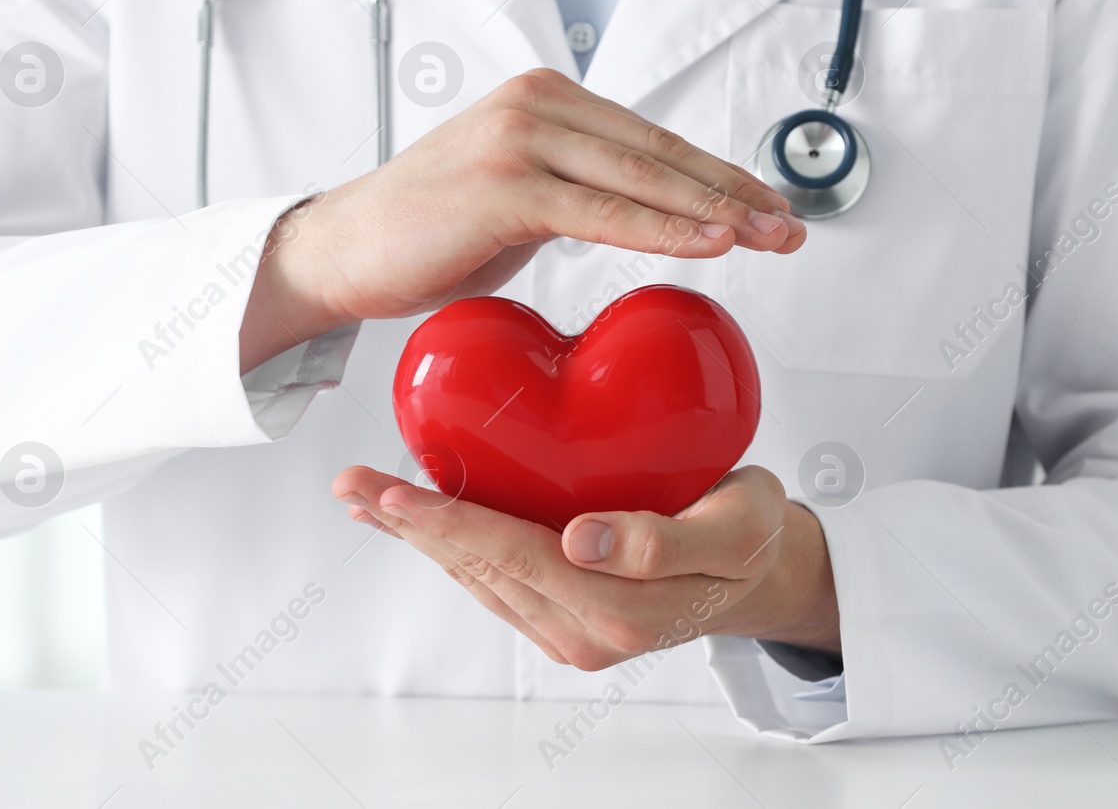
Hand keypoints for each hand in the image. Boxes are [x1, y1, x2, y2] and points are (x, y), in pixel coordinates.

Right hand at [240, 69, 805, 370]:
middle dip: (734, 193)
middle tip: (788, 226)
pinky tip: (710, 243)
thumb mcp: (521, 194)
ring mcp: (519, 138)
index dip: (718, 175)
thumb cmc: (429, 230)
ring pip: (641, 178)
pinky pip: (601, 213)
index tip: (767, 206)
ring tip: (768, 236)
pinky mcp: (504, 184)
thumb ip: (580, 186)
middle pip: (659, 152)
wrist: (344, 251)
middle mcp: (536, 103)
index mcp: (546, 97)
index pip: (652, 139)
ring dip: (714, 211)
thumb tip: (646, 210)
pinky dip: (662, 229)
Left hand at [330, 465, 840, 669]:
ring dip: (420, 536)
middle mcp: (584, 631)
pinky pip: (494, 578)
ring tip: (367, 496)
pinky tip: (422, 517)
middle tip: (352, 484)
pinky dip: (452, 545)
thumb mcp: (733, 530)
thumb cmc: (752, 536)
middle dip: (411, 525)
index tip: (393, 492)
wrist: (764, 571)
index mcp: (621, 610)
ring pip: (478, 576)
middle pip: (480, 568)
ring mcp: (569, 632)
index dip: (449, 522)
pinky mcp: (562, 618)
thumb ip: (662, 542)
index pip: (515, 555)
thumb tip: (581, 541)